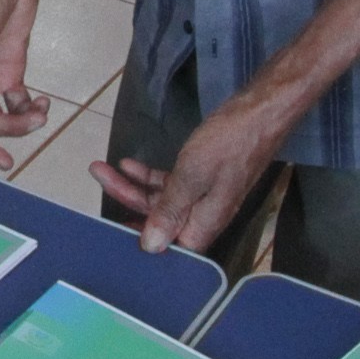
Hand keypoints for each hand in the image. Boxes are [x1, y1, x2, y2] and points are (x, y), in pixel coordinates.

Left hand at [97, 89, 285, 256]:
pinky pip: (170, 184)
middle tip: (98, 176)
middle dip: (125, 198)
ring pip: (160, 198)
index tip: (108, 230)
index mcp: (203, 223)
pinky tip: (129, 164)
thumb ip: (170, 210)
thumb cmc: (229, 143)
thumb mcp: (193, 175)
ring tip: (103, 167)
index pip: (165, 245)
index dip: (137, 239)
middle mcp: (202, 215)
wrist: (262, 112)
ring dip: (132, 183)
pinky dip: (149, 175)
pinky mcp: (203, 177)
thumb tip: (151, 246)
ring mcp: (203, 196)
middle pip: (157, 219)